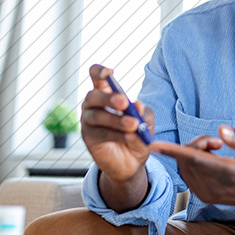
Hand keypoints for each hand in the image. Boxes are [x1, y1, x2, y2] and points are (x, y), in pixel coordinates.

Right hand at [81, 64, 154, 183]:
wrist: (132, 162)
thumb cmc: (137, 134)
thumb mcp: (146, 122)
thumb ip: (143, 113)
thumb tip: (138, 105)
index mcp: (106, 93)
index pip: (96, 76)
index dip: (99, 72)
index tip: (109, 73)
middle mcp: (93, 105)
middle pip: (93, 95)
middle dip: (109, 98)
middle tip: (125, 103)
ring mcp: (88, 121)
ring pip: (98, 116)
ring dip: (117, 120)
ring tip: (133, 124)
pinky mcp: (89, 138)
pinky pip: (101, 133)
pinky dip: (117, 134)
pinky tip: (130, 136)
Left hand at [150, 126, 234, 207]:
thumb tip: (221, 130)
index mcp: (230, 174)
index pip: (196, 160)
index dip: (174, 151)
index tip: (154, 145)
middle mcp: (215, 187)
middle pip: (188, 158)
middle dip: (197, 143)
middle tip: (218, 142)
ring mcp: (208, 194)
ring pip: (184, 166)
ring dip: (194, 152)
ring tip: (217, 150)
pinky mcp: (203, 197)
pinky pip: (187, 173)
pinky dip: (192, 161)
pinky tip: (210, 160)